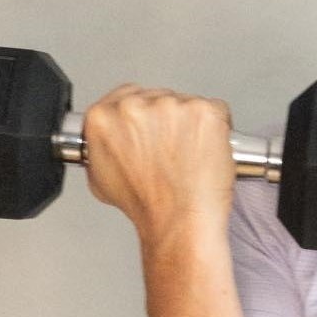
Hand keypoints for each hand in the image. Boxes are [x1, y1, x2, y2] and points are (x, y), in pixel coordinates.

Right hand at [82, 85, 234, 243]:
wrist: (179, 220)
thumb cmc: (147, 205)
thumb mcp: (100, 176)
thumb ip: (102, 146)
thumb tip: (113, 137)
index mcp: (103, 117)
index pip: (126, 96)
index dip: (144, 113)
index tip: (153, 126)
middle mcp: (135, 107)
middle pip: (158, 97)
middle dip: (168, 120)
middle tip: (175, 149)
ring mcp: (172, 106)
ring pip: (187, 104)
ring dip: (192, 124)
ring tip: (191, 155)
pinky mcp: (204, 111)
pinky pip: (216, 110)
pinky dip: (216, 128)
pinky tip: (207, 150)